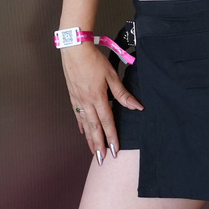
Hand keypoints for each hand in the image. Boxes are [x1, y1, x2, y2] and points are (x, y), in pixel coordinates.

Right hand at [61, 39, 141, 163]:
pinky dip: (81, 125)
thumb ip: (122, 93)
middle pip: (94, 128)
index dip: (111, 137)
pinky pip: (77, 114)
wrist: (74, 49)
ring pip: (84, 124)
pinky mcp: (73, 96)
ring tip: (92, 151)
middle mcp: (86, 102)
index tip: (115, 150)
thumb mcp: (111, 75)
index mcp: (97, 97)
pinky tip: (82, 131)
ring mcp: (78, 100)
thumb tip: (136, 106)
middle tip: (101, 159)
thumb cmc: (93, 60)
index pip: (107, 122)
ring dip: (89, 139)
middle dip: (98, 145)